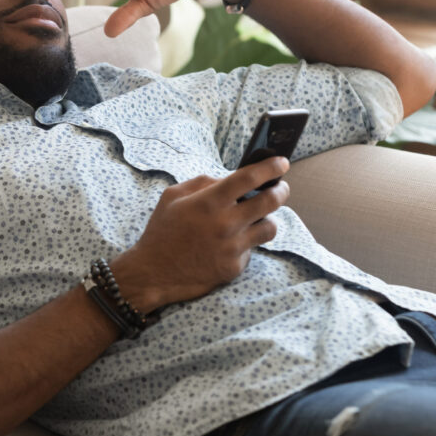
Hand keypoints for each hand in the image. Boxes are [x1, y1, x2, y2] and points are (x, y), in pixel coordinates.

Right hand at [110, 157, 290, 311]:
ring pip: (269, 228)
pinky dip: (245, 243)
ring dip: (266, 219)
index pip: (249, 178)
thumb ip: (203, 183)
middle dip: (281, 190)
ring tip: (255, 218)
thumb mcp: (173, 196)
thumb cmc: (162, 231)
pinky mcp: (234, 267)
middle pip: (270, 201)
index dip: (270, 167)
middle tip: (280, 187)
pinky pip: (251, 249)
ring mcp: (232, 248)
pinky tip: (229, 244)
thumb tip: (229, 179)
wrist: (153, 273)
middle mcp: (225, 224)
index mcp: (209, 202)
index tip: (281, 162)